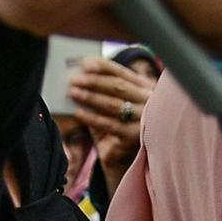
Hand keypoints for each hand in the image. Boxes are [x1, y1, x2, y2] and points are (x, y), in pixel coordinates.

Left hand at [62, 55, 155, 170]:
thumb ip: (103, 92)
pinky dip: (92, 117)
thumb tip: (80, 78)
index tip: (85, 63)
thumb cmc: (117, 125)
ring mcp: (144, 118)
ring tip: (73, 93)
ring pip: (114, 104)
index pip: (122, 73)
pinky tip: (78, 113)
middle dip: (94, 81)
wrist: (127, 157)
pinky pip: (110, 124)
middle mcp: (149, 101)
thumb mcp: (113, 105)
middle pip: (118, 86)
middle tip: (74, 79)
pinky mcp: (135, 136)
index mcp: (145, 87)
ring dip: (91, 97)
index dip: (103, 67)